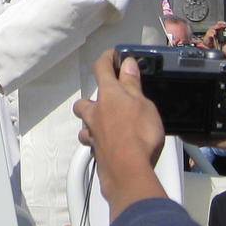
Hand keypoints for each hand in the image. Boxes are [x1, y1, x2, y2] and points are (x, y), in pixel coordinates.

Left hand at [73, 50, 167, 213]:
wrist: (128, 171)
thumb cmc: (139, 134)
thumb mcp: (143, 103)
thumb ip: (132, 84)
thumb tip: (126, 64)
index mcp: (108, 95)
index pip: (102, 68)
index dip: (106, 58)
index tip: (112, 55)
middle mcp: (95, 113)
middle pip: (83, 103)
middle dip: (90, 101)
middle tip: (105, 104)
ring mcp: (93, 135)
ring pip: (84, 126)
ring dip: (91, 125)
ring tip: (105, 128)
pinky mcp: (96, 154)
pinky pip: (93, 145)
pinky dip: (99, 144)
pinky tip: (109, 147)